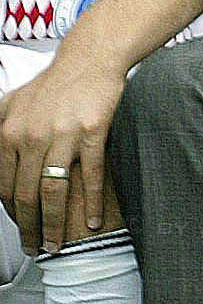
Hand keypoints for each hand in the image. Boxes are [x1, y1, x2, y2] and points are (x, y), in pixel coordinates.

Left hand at [0, 53, 128, 253]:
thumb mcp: (12, 104)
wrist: (91, 58)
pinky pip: (91, 175)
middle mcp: (31, 136)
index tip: (20, 229)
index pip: (4, 187)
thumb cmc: (56, 83)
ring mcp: (63, 135)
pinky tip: (91, 220)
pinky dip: (90, 202)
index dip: (12, 214)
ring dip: (54, 223)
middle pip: (27, 194)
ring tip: (58, 243)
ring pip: (54, 190)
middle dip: (30, 227)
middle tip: (36, 246)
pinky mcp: (93, 132)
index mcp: (9, 133)